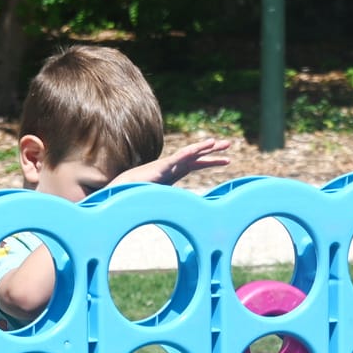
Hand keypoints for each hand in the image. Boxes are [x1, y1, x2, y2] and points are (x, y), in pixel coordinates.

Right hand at [113, 138, 233, 187]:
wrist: (124, 190)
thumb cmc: (140, 193)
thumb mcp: (164, 197)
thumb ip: (175, 198)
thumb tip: (186, 210)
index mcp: (176, 171)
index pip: (198, 164)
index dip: (212, 161)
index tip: (228, 161)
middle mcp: (174, 165)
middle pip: (197, 155)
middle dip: (213, 149)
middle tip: (229, 144)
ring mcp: (168, 165)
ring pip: (189, 153)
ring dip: (203, 147)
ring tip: (216, 142)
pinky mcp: (161, 167)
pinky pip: (177, 158)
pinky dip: (189, 152)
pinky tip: (199, 148)